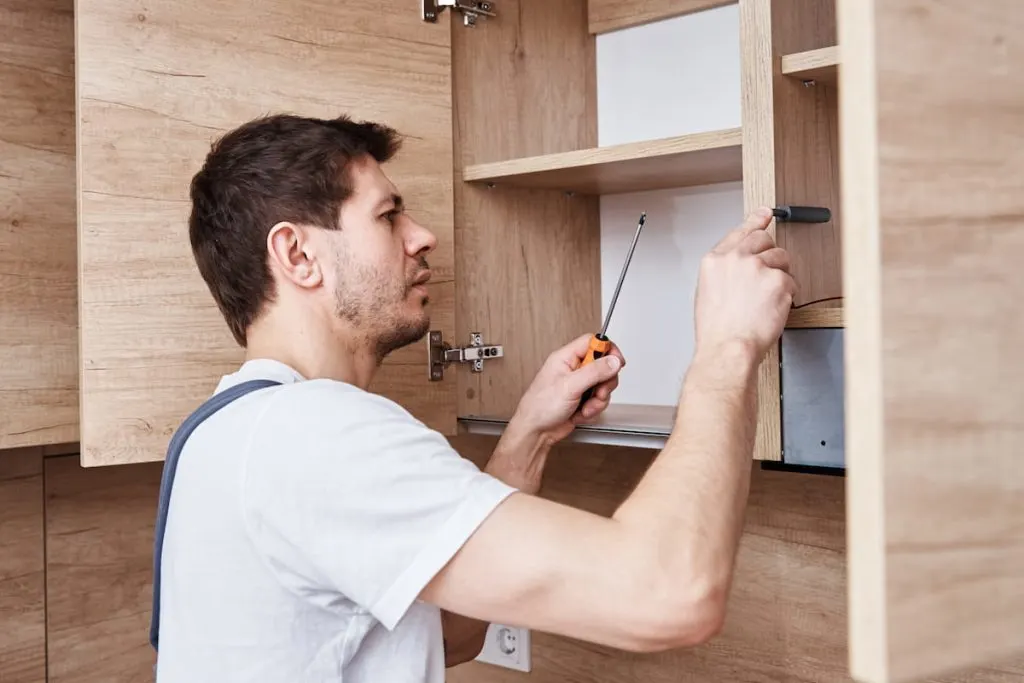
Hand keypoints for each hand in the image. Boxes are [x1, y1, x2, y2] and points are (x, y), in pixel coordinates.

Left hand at [510, 334, 625, 442]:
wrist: (536, 432)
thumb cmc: (540, 407)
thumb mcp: (569, 386)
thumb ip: (594, 372)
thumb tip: (613, 361)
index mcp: (565, 358)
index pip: (593, 342)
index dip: (608, 349)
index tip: (617, 362)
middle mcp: (573, 369)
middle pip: (603, 365)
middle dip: (604, 382)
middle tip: (597, 391)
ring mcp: (578, 385)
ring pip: (603, 385)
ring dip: (598, 400)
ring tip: (585, 407)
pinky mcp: (582, 399)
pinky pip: (599, 400)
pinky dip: (593, 410)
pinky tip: (580, 413)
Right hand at [694, 207, 796, 362]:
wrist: (728, 348)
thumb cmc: (717, 330)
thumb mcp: (708, 292)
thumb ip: (725, 271)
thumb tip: (741, 266)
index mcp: (715, 260)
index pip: (740, 232)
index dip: (755, 222)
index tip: (764, 214)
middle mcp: (736, 258)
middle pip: (765, 240)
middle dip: (770, 255)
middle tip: (768, 276)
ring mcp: (758, 267)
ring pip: (782, 259)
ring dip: (779, 277)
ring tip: (766, 300)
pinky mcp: (779, 280)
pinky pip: (791, 281)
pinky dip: (787, 295)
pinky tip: (772, 308)